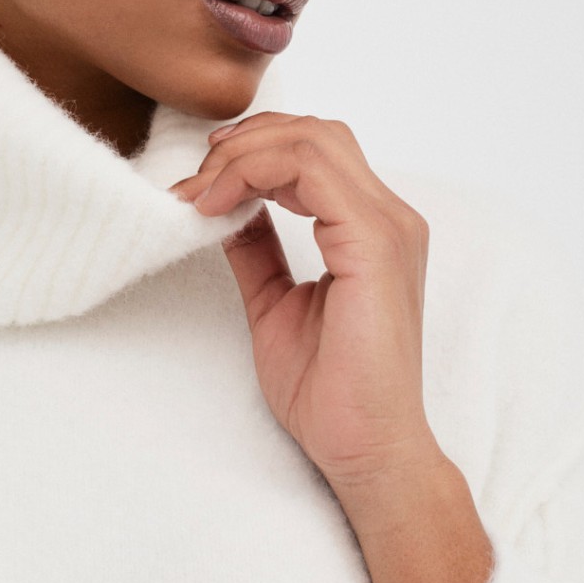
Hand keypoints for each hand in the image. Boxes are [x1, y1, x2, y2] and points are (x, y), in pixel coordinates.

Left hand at [170, 111, 452, 527]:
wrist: (366, 450)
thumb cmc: (332, 392)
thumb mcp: (275, 302)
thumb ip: (258, 249)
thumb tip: (223, 210)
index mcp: (372, 228)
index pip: (315, 150)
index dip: (250, 152)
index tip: (197, 185)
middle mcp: (390, 218)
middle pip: (315, 132)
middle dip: (243, 144)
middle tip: (193, 182)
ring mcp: (388, 228)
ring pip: (312, 141)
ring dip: (242, 156)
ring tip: (199, 194)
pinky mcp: (375, 246)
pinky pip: (313, 173)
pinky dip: (254, 175)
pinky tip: (216, 207)